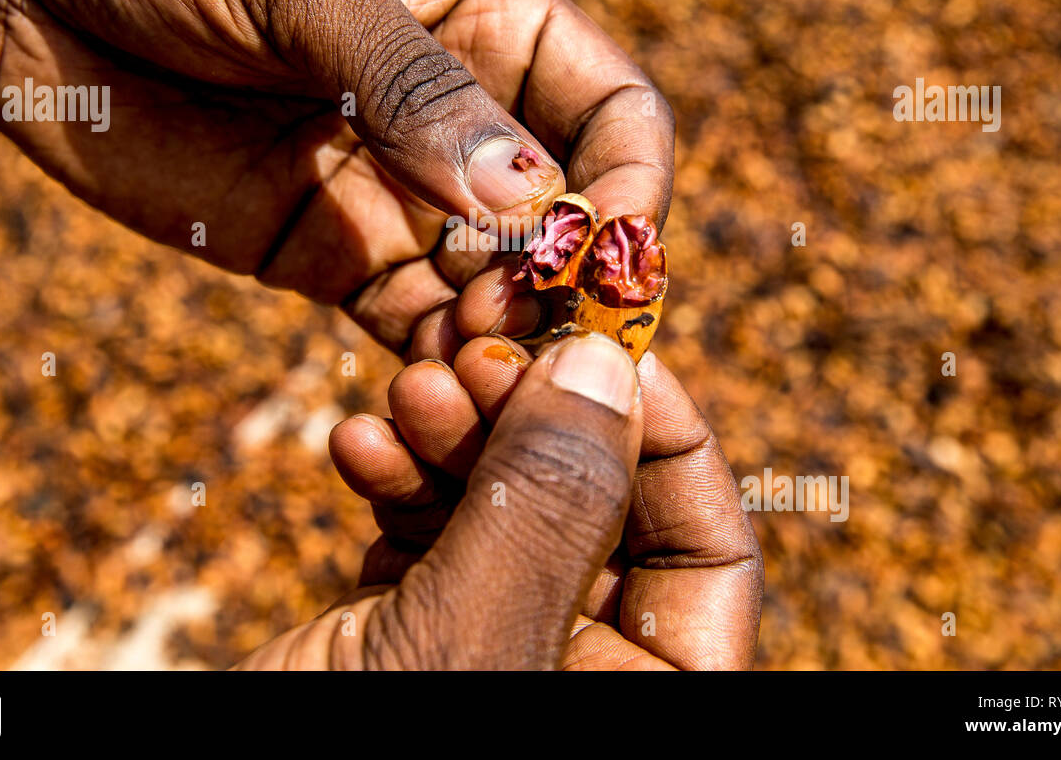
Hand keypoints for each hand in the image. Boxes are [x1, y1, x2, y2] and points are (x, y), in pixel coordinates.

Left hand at [0, 0, 673, 350]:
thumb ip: (413, 83)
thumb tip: (528, 197)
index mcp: (486, 13)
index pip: (612, 110)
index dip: (632, 183)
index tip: (612, 251)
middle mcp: (461, 113)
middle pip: (569, 213)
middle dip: (574, 278)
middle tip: (538, 329)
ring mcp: (401, 191)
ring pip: (502, 283)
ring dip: (511, 333)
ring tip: (482, 365)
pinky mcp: (335, 253)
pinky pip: (416, 321)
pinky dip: (438, 361)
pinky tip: (433, 386)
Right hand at [237, 334, 761, 669]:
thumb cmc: (351, 756)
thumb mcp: (469, 646)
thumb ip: (547, 509)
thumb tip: (610, 364)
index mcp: (642, 696)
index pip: (708, 552)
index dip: (670, 436)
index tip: (605, 342)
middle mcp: (575, 667)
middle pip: (596, 509)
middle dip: (532, 418)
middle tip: (474, 354)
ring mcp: (489, 642)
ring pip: (502, 504)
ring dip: (452, 432)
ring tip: (403, 388)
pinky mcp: (406, 628)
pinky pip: (423, 530)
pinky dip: (392, 476)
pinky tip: (355, 442)